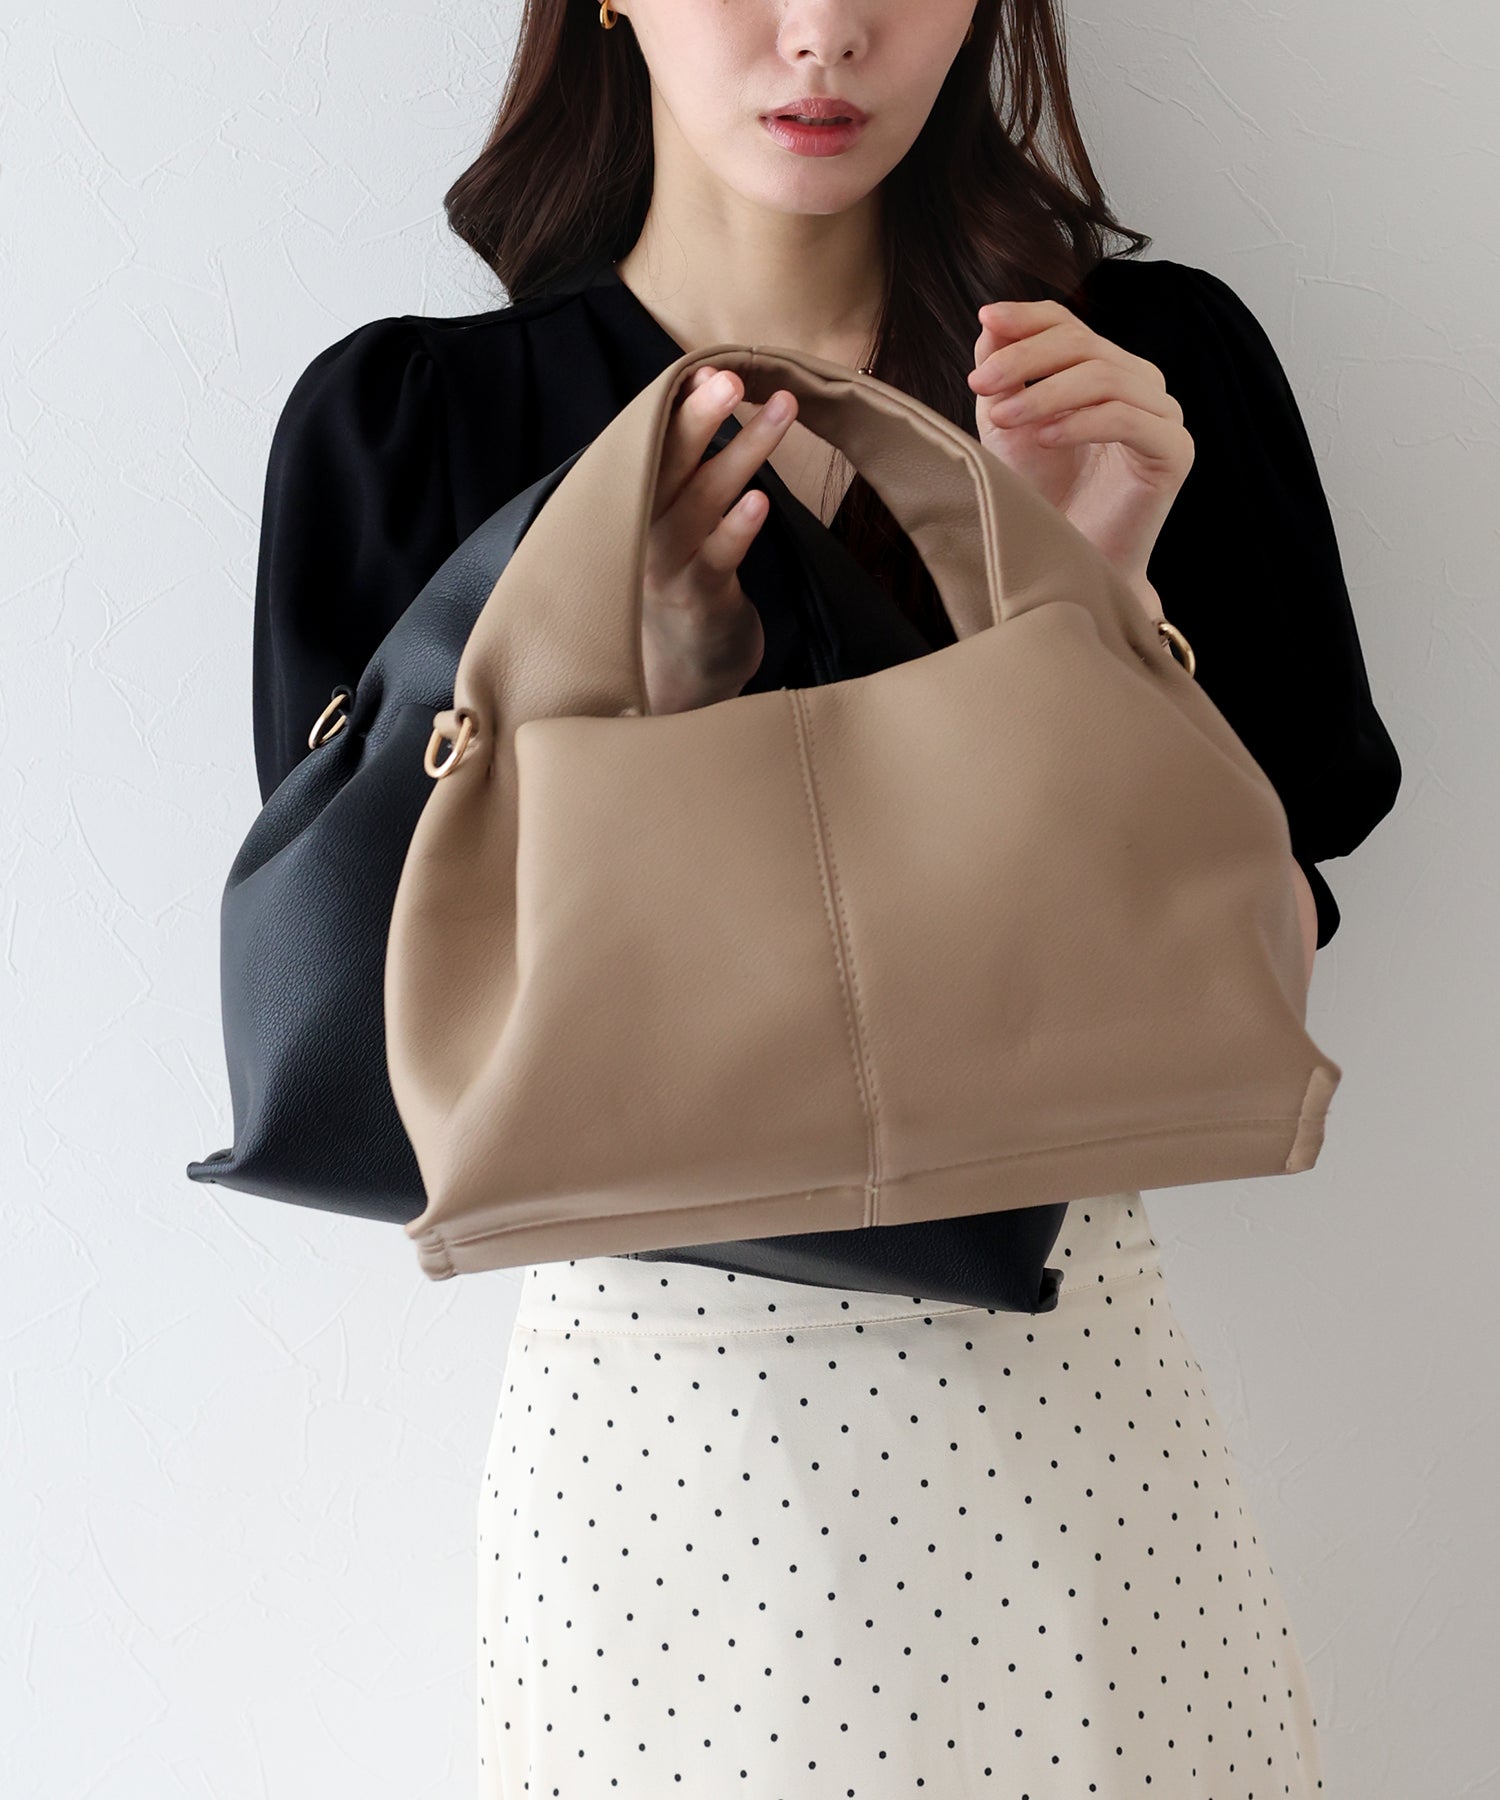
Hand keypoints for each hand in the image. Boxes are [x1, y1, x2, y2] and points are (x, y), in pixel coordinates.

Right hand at [641, 365, 798, 714]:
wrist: (683, 666)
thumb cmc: (684, 577)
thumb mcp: (674, 519)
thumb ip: (685, 465)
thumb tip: (708, 386)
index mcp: (635, 504)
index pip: (650, 444)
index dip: (677, 407)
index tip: (705, 367)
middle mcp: (643, 530)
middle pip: (667, 465)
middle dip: (699, 419)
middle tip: (729, 379)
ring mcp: (668, 567)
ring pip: (703, 502)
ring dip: (743, 455)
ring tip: (780, 414)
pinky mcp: (699, 599)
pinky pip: (719, 558)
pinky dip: (736, 528)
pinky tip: (759, 501)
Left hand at [967, 298, 1194, 593]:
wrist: (1066, 564)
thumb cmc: (1040, 499)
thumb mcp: (1008, 427)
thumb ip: (1004, 375)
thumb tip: (991, 322)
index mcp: (1103, 371)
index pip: (1070, 325)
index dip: (1029, 317)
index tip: (986, 318)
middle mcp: (1139, 385)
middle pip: (1084, 344)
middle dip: (1026, 359)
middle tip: (981, 383)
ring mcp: (1162, 415)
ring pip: (1105, 376)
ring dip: (1046, 393)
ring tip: (1004, 418)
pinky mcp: (1173, 451)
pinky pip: (1129, 418)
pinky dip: (1082, 421)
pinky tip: (1045, 438)